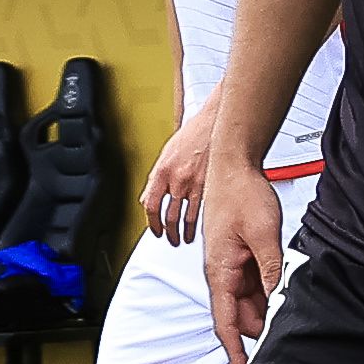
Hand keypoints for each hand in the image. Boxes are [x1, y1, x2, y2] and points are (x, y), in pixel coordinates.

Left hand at [140, 125, 207, 243]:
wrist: (215, 123)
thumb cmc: (193, 135)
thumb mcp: (167, 153)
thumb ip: (156, 177)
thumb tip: (147, 197)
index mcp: (163, 171)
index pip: (150, 205)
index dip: (151, 222)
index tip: (155, 230)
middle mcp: (177, 180)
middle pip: (169, 216)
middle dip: (168, 233)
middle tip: (170, 239)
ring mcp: (195, 184)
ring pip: (186, 218)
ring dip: (184, 233)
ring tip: (184, 239)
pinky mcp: (211, 186)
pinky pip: (201, 211)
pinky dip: (198, 224)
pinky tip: (199, 229)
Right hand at [198, 153, 291, 361]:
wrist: (234, 167)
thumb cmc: (241, 195)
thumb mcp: (264, 236)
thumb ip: (271, 270)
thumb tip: (277, 300)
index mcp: (219, 273)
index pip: (225, 323)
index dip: (235, 351)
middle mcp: (221, 273)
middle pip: (240, 316)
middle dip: (260, 329)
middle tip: (286, 336)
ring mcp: (231, 265)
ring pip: (249, 301)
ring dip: (266, 308)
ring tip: (290, 311)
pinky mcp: (241, 256)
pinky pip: (254, 283)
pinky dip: (268, 291)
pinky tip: (284, 290)